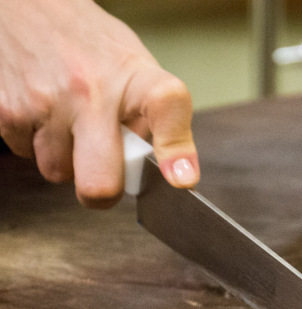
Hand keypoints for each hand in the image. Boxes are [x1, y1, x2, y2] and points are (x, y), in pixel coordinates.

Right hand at [0, 0, 198, 207]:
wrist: (28, 6)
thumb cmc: (91, 46)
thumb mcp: (137, 70)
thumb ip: (154, 120)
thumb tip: (170, 172)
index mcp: (135, 78)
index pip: (166, 107)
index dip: (176, 149)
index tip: (179, 177)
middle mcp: (91, 91)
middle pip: (100, 182)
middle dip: (103, 191)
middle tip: (107, 174)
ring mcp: (45, 103)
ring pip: (58, 172)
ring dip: (66, 160)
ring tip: (71, 124)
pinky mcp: (8, 111)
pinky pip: (26, 155)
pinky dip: (36, 143)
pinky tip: (45, 115)